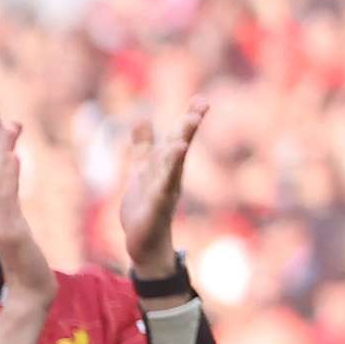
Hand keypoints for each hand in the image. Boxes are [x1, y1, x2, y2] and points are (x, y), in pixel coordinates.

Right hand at [0, 123, 54, 302]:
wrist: (31, 294)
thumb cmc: (29, 272)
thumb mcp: (22, 245)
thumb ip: (16, 229)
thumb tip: (13, 220)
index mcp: (2, 217)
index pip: (2, 181)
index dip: (5, 156)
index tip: (11, 131)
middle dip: (5, 148)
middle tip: (12, 122)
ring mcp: (2, 223)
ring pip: (0, 184)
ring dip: (4, 157)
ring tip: (8, 134)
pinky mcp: (7, 232)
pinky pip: (4, 200)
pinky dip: (4, 178)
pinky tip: (8, 160)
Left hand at [117, 100, 207, 279]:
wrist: (145, 244)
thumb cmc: (145, 207)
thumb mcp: (142, 171)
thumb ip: (143, 146)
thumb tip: (142, 118)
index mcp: (167, 167)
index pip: (178, 139)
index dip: (189, 120)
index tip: (202, 99)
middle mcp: (171, 178)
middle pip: (179, 150)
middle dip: (187, 131)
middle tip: (199, 110)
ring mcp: (164, 194)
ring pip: (171, 172)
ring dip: (176, 156)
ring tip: (181, 140)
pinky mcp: (155, 210)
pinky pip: (160, 195)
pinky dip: (163, 185)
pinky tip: (163, 180)